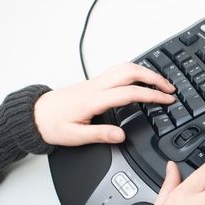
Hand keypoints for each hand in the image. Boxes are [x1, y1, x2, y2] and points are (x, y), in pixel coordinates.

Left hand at [34, 62, 175, 145]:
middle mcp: (96, 86)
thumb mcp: (75, 136)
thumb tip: (121, 135)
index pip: (130, 92)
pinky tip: (141, 79)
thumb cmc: (52, 124)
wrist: (34, 115)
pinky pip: (118, 70)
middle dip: (154, 77)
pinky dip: (135, 72)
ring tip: (161, 82)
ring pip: (125, 67)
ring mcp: (95, 82)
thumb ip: (100, 135)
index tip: (167, 100)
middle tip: (170, 89)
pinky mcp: (94, 83)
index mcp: (95, 99)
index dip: (152, 95)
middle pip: (131, 72)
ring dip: (146, 71)